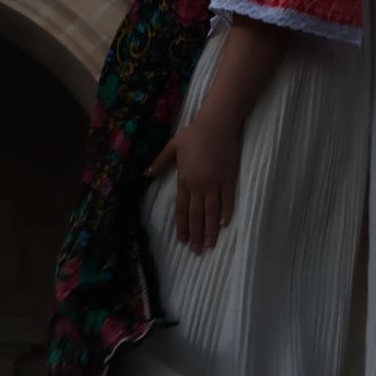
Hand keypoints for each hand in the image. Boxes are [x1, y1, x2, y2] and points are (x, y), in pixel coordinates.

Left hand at [149, 111, 243, 253]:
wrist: (218, 124)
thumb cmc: (194, 134)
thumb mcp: (172, 147)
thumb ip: (160, 163)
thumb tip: (146, 174)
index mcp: (185, 180)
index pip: (183, 210)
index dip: (183, 226)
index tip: (183, 240)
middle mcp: (200, 185)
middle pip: (198, 215)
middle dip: (197, 234)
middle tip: (197, 251)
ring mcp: (216, 183)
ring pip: (213, 211)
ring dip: (211, 229)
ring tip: (211, 244)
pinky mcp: (230, 178)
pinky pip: (228, 199)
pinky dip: (227, 212)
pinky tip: (225, 224)